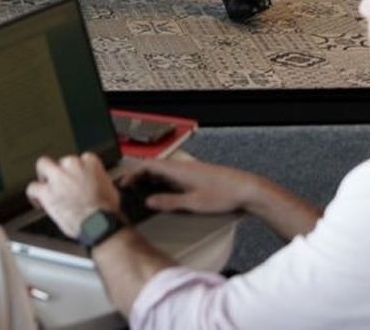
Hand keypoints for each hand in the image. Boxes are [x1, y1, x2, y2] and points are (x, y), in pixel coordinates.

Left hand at [26, 152, 121, 238]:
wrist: (99, 224)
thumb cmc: (105, 211)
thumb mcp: (109, 188)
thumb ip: (98, 180)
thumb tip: (96, 185)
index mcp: (90, 162)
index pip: (80, 159)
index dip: (76, 171)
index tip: (76, 179)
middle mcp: (73, 165)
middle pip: (61, 162)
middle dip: (60, 172)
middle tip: (61, 184)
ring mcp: (58, 177)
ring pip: (43, 165)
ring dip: (44, 176)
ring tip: (45, 186)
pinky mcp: (46, 192)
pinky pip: (33, 187)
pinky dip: (33, 195)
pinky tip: (37, 201)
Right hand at [121, 158, 256, 216]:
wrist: (247, 190)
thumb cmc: (224, 194)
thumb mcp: (193, 203)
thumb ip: (169, 202)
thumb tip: (149, 202)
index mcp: (178, 170)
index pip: (148, 165)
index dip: (132, 173)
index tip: (121, 183)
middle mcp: (182, 167)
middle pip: (153, 167)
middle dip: (137, 176)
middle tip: (126, 187)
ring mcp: (190, 171)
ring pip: (163, 172)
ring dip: (149, 179)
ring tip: (138, 191)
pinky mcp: (196, 177)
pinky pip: (172, 176)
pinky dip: (161, 183)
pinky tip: (161, 193)